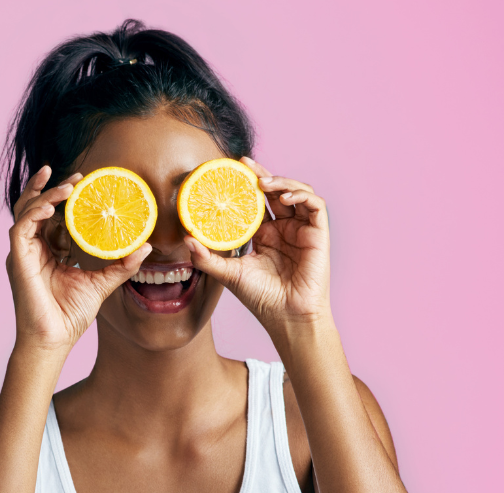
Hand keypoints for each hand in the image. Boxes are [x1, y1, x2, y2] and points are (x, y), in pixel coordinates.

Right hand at [7, 166, 151, 352]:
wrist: (55, 340)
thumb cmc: (70, 315)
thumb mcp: (102, 284)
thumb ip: (121, 265)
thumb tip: (145, 247)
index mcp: (48, 251)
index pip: (51, 216)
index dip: (62, 197)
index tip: (82, 183)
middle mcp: (33, 248)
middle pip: (34, 207)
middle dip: (50, 188)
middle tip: (75, 177)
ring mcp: (23, 253)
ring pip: (26, 211)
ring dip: (44, 195)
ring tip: (67, 186)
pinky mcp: (18, 260)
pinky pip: (21, 228)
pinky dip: (34, 213)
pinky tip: (51, 206)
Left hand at [185, 157, 332, 333]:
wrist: (287, 317)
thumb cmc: (261, 298)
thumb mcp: (228, 274)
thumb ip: (206, 258)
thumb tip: (185, 239)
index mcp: (265, 234)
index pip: (256, 201)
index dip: (246, 184)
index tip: (230, 169)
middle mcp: (284, 228)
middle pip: (275, 190)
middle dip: (261, 174)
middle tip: (244, 165)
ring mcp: (302, 230)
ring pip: (297, 192)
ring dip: (281, 182)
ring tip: (263, 183)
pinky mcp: (318, 234)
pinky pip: (315, 205)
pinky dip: (301, 196)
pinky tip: (284, 198)